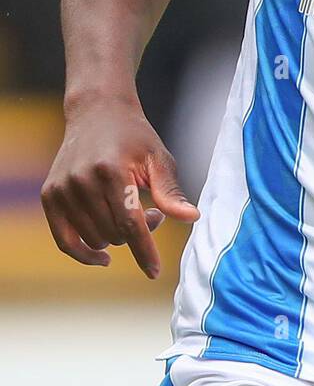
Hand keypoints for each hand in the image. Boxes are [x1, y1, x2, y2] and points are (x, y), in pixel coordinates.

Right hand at [41, 97, 199, 278]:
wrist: (97, 113)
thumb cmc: (135, 137)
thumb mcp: (158, 159)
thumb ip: (170, 192)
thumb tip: (192, 218)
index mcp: (111, 171)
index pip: (130, 224)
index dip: (144, 251)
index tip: (155, 272)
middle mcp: (82, 181)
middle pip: (114, 234)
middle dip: (138, 232)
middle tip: (151, 211)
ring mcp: (62, 189)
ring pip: (94, 239)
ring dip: (116, 237)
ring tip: (129, 211)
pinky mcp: (49, 195)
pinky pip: (65, 240)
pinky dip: (84, 254)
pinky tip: (103, 257)